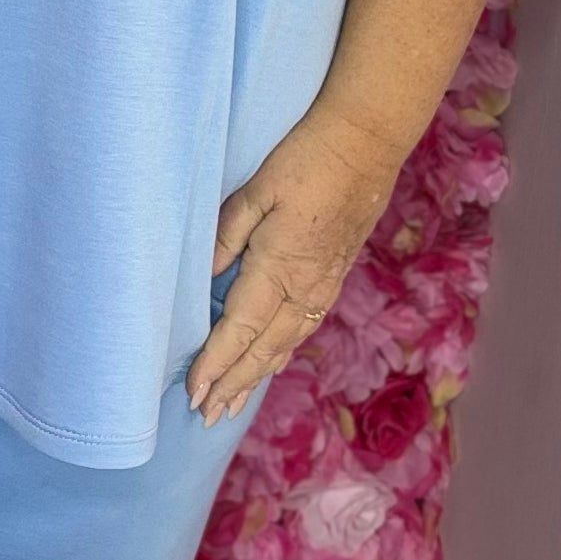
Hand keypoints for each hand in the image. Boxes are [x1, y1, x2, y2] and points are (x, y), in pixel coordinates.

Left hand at [186, 100, 402, 428]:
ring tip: (231, 404)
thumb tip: (203, 281)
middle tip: (206, 414)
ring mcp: (323, 288)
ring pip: (284, 345)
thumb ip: (226, 238)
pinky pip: (302, 330)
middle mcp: (304, 290)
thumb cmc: (305, 161)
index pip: (239, 330)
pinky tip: (269, 364)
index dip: (215, 364)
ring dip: (255, 376)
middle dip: (233, 384)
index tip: (194, 393)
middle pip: (262, 350)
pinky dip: (280, 355)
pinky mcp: (333, 279)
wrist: (366, 145)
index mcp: (278, 269)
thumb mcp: (255, 192)